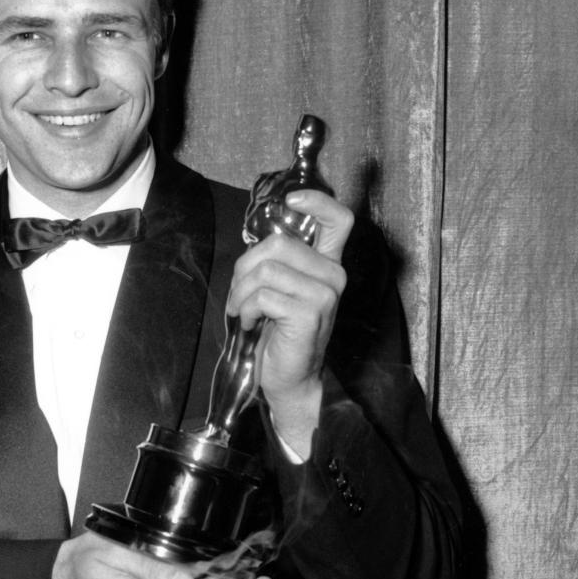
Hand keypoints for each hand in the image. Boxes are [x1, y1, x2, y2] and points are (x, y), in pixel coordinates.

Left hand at [227, 189, 352, 457]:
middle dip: (245, 267)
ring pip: (266, 269)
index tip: (293, 199)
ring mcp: (325, 294)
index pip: (339, 220)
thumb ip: (278, 262)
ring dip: (241, 291)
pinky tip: (249, 322)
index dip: (317, 201)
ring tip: (241, 310)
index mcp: (328, 264)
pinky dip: (245, 308)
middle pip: (279, 244)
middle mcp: (333, 276)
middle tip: (238, 292)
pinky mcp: (310, 313)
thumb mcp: (281, 289)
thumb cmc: (281, 333)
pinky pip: (262, 294)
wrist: (290, 379)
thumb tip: (254, 243)